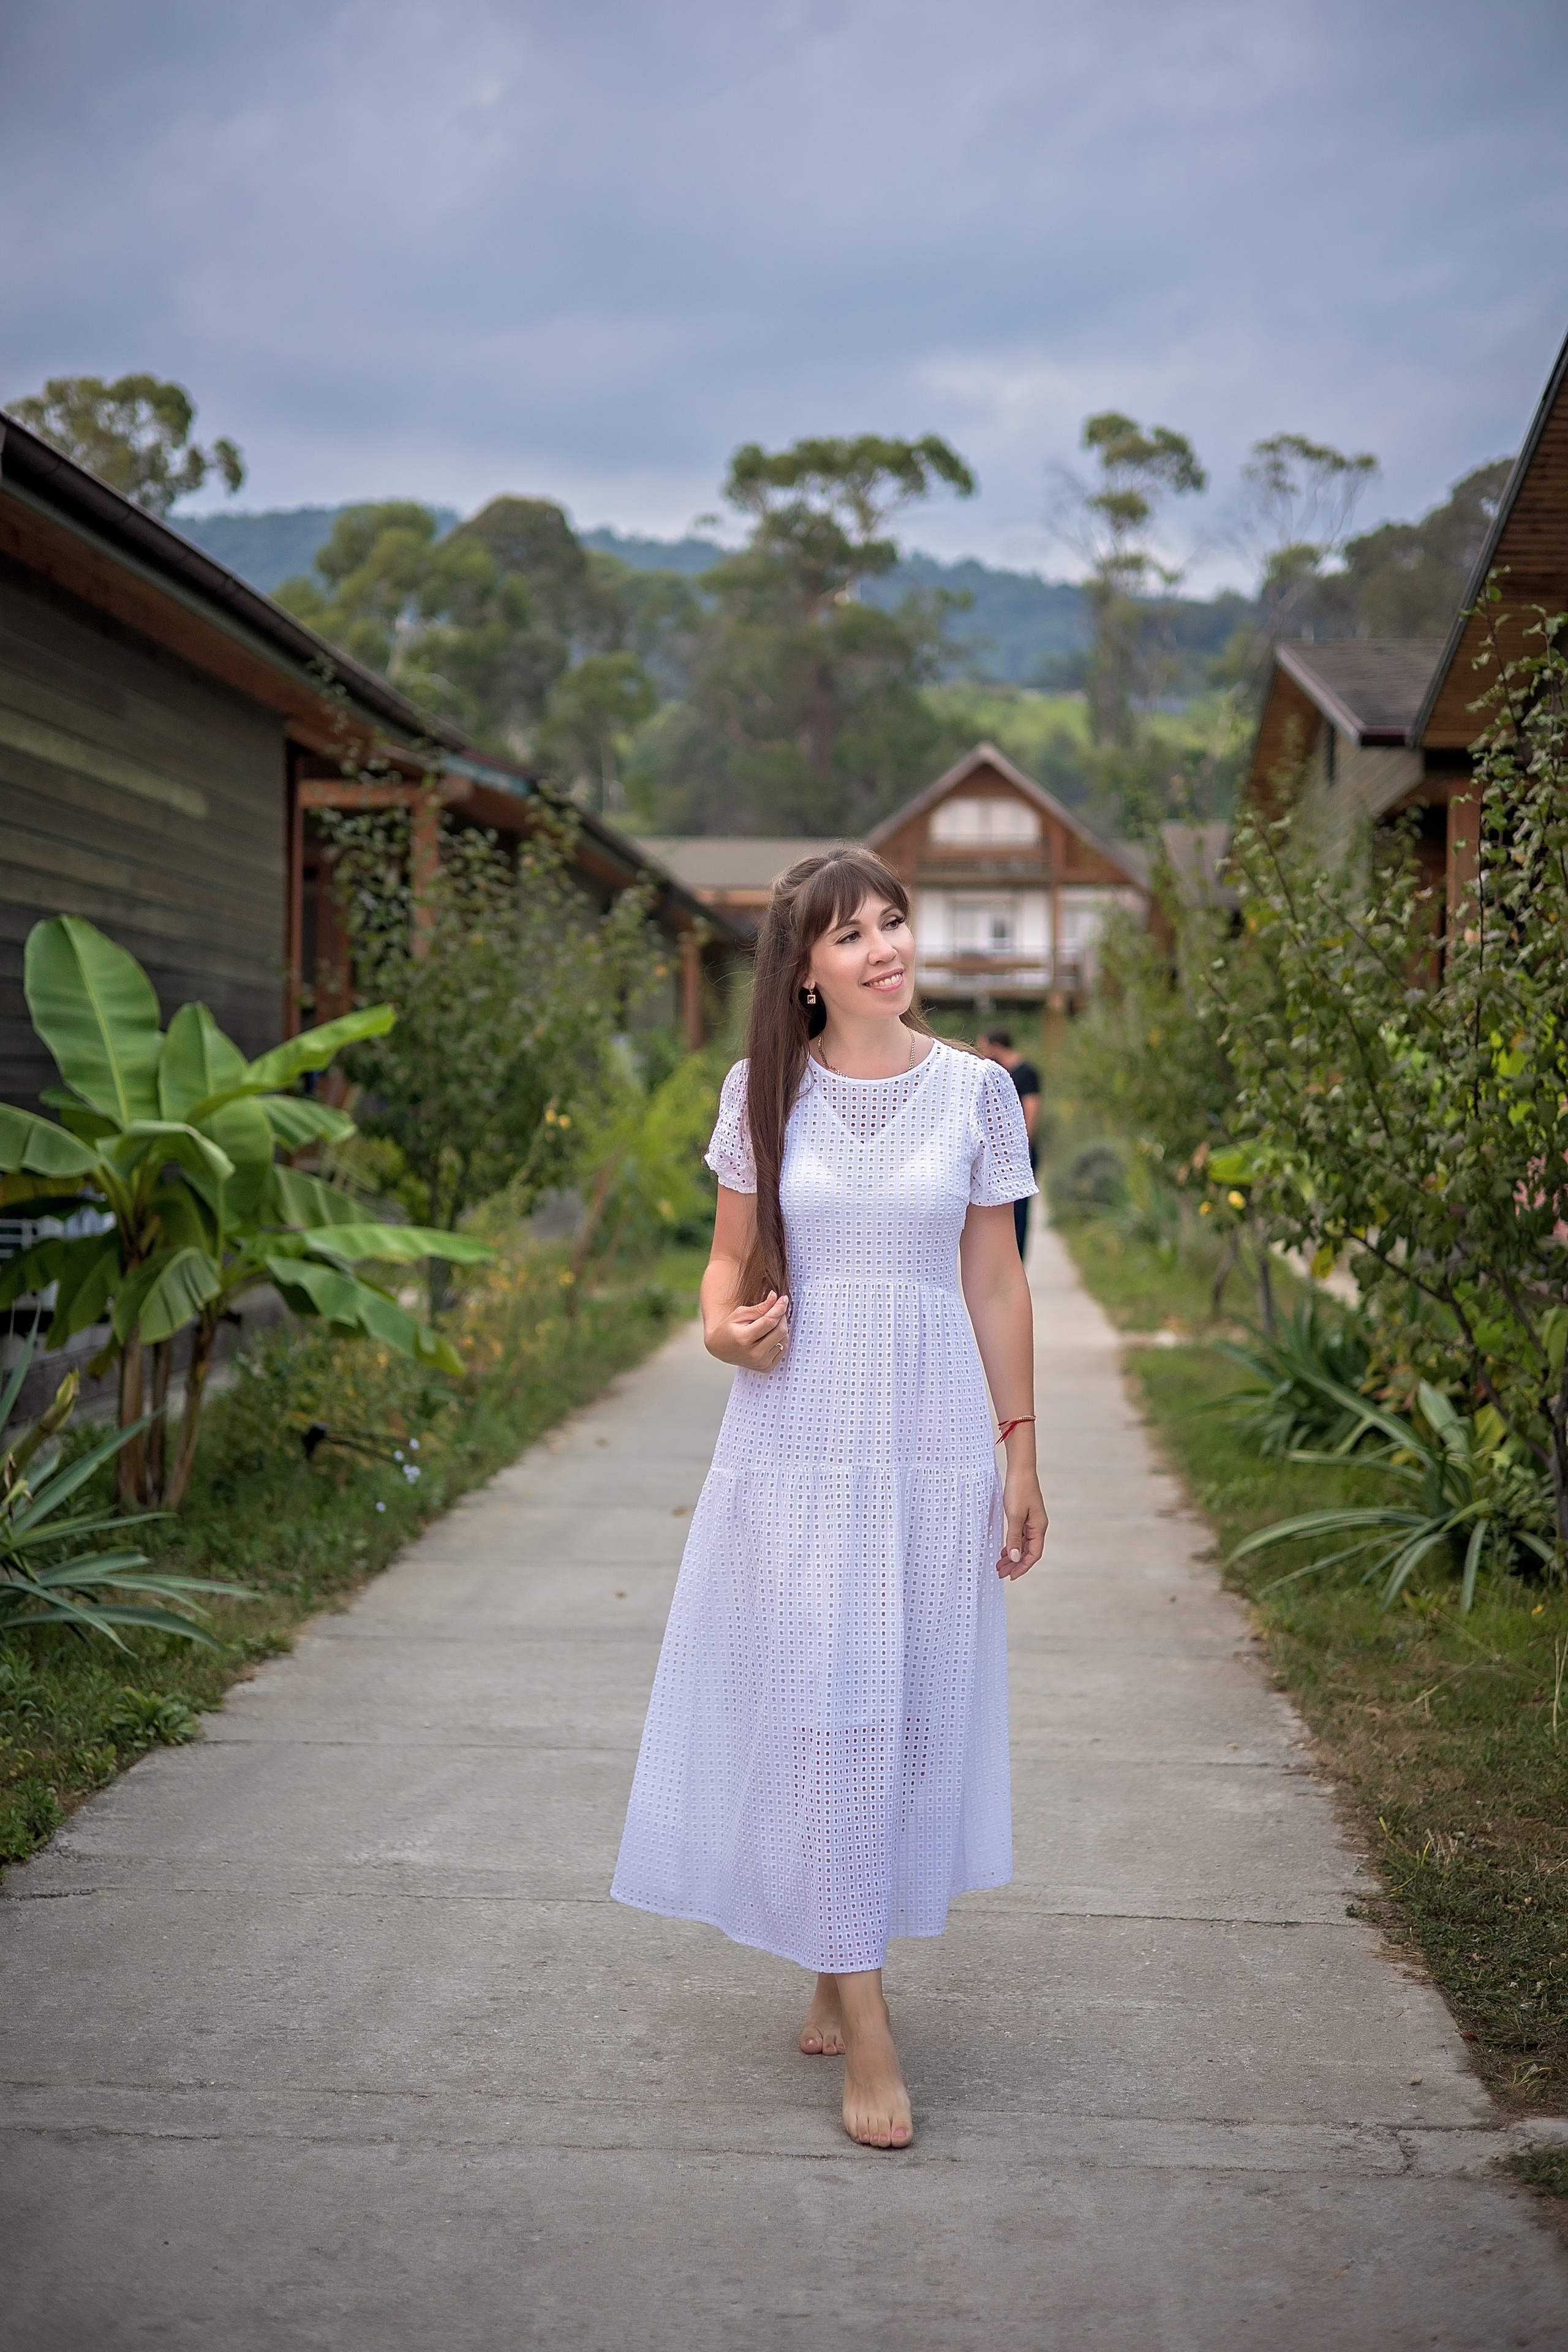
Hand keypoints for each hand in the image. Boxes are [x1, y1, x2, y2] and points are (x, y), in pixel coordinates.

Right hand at [705, 1289, 790, 1372]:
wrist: (721, 1349)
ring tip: (768, 1324)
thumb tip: (775, 1297)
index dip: (779, 1308)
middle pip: (780, 1331)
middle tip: (775, 1309)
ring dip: (780, 1328)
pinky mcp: (767, 1367)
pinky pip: (783, 1349)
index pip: (770, 1321)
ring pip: (784, 1339)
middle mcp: (754, 1354)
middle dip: (781, 1317)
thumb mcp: (740, 1314)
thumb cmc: (728, 1329)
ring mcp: (761, 1362)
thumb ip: (760, 1308)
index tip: (783, 1299)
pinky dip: (780, 1339)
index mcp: (744, 1339)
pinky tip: (769, 1335)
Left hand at [996, 1464, 1046, 1579]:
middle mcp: (1037, 1527)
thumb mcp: (1014, 1515)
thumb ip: (1014, 1537)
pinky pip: (1020, 1536)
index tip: (1010, 1576)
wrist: (1020, 1470)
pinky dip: (1012, 1545)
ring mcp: (1031, 1522)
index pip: (1033, 1554)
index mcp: (1038, 1527)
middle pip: (1028, 1552)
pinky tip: (1003, 1551)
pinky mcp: (1025, 1516)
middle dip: (1015, 1564)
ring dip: (1012, 1556)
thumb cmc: (1019, 1490)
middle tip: (1000, 1573)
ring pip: (1023, 1545)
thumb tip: (1015, 1558)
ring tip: (999, 1565)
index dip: (1022, 1567)